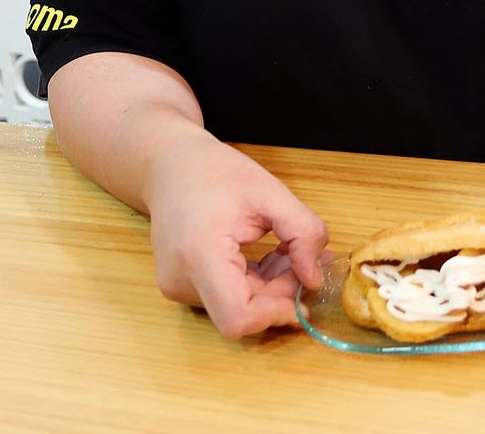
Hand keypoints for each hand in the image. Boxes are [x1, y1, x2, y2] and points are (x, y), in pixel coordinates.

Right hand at [145, 136, 329, 337]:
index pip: (237, 318)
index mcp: (200, 255)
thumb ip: (303, 234)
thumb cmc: (214, 171)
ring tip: (287, 249)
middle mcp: (182, 280)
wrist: (170, 166)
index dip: (275, 314)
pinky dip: (256, 283)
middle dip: (282, 292)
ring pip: (239, 307)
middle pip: (244, 312)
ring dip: (272, 287)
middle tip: (308, 258)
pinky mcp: (183, 286)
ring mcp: (179, 287)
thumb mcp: (271, 192)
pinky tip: (269, 255)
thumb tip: (315, 280)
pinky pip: (228, 297)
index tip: (304, 291)